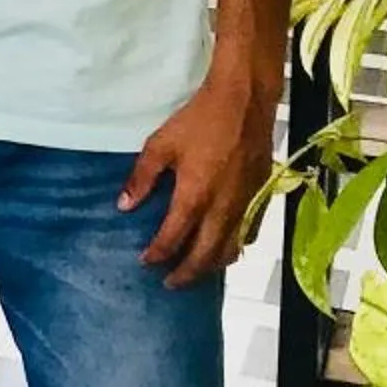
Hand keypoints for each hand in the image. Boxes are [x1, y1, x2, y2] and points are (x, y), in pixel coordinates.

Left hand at [121, 65, 278, 287]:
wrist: (244, 102)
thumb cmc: (198, 121)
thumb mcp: (160, 145)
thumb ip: (142, 178)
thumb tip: (124, 206)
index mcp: (195, 197)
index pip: (173, 238)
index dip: (157, 254)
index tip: (145, 262)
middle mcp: (223, 210)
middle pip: (205, 256)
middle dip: (186, 274)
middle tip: (169, 283)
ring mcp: (246, 206)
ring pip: (230, 250)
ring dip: (211, 267)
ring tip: (194, 272)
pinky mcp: (262, 199)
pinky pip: (248, 235)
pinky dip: (234, 249)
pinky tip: (224, 248)